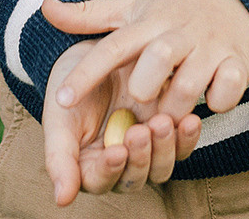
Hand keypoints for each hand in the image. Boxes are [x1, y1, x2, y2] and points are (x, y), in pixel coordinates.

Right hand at [41, 40, 202, 205]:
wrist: (94, 48)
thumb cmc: (70, 85)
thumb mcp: (59, 118)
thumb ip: (59, 158)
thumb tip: (61, 200)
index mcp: (90, 165)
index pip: (100, 181)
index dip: (109, 170)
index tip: (116, 150)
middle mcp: (120, 163)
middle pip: (135, 177)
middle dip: (141, 157)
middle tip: (140, 130)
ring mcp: (146, 147)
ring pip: (161, 166)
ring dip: (164, 148)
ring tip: (162, 122)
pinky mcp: (167, 130)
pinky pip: (181, 144)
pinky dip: (186, 136)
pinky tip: (189, 120)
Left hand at [43, 0, 248, 121]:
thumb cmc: (168, 4)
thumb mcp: (128, 5)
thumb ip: (86, 15)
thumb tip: (43, 6)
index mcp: (146, 22)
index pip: (110, 49)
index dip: (85, 75)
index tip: (61, 101)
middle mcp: (176, 32)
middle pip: (156, 62)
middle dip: (145, 89)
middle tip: (141, 105)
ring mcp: (209, 45)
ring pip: (190, 82)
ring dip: (176, 105)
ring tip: (169, 114)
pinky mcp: (237, 59)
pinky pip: (229, 86)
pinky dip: (219, 99)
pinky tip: (210, 101)